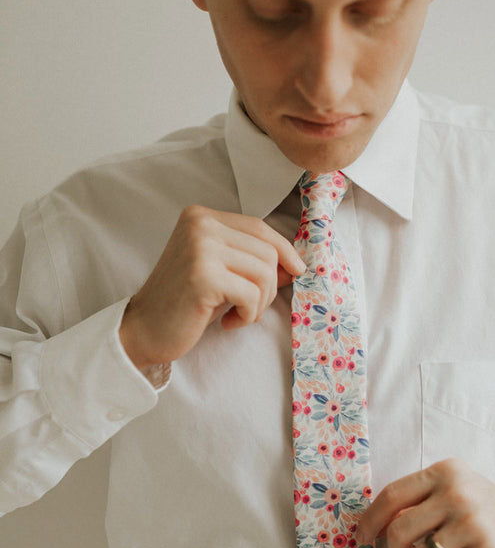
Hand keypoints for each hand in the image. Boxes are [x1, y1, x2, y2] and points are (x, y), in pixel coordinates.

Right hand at [119, 205, 305, 368]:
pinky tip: (227, 323)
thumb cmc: (185, 304)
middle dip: (269, 286)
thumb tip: (297, 264)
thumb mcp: (223, 274)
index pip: (259, 227)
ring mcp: (200, 247)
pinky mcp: (203, 275)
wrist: (144, 331)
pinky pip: (252, 294)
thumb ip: (253, 262)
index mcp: (200, 216)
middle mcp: (199, 223)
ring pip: (265, 272)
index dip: (284, 251)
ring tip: (237, 315)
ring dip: (259, 303)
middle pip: (267, 251)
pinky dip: (248, 315)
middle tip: (247, 308)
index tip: (296, 272)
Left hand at [357, 458, 494, 547]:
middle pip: (400, 531)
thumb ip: (419, 501)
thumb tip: (374, 528)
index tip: (362, 539)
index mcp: (445, 472)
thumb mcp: (454, 489)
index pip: (392, 495)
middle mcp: (459, 493)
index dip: (371, 521)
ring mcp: (475, 523)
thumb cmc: (484, 510)